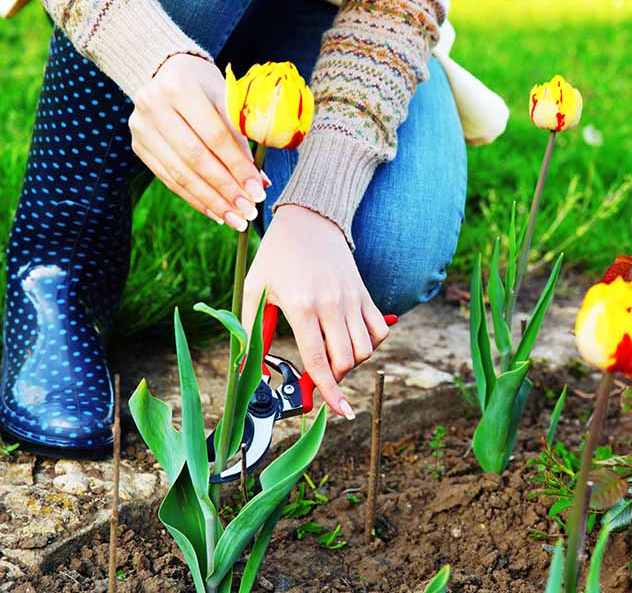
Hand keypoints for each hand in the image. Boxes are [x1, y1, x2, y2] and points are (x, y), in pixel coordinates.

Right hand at [129, 53, 265, 230]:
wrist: (168, 72)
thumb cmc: (207, 87)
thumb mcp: (227, 99)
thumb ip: (242, 136)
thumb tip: (260, 182)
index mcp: (180, 86)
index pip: (214, 135)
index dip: (237, 166)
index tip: (258, 191)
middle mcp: (153, 105)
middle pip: (195, 157)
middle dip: (224, 189)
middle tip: (247, 212)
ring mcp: (141, 127)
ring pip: (179, 173)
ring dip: (210, 201)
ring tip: (235, 218)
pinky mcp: (138, 145)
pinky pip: (168, 179)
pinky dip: (194, 198)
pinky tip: (215, 212)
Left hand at [242, 205, 390, 418]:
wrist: (309, 220)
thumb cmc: (276, 256)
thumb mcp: (255, 290)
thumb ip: (252, 333)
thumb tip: (252, 372)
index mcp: (301, 306)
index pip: (319, 359)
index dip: (327, 390)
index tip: (340, 411)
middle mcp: (331, 304)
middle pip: (346, 360)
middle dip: (335, 378)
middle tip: (319, 376)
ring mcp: (352, 299)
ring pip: (365, 349)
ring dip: (351, 362)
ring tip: (332, 355)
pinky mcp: (365, 294)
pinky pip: (379, 330)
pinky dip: (370, 343)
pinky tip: (352, 340)